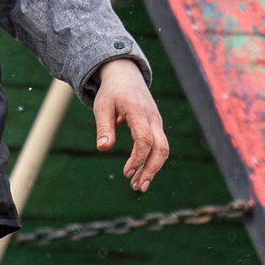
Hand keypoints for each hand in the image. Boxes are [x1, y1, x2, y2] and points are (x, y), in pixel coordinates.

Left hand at [92, 58, 167, 191]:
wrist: (126, 76)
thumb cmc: (112, 92)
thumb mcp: (102, 107)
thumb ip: (104, 127)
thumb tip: (103, 148)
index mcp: (138, 112)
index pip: (144, 140)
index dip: (137, 158)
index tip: (126, 173)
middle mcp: (152, 118)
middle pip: (161, 148)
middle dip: (151, 169)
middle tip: (138, 187)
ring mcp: (157, 122)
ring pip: (163, 149)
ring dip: (152, 168)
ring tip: (138, 185)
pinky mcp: (156, 126)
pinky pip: (159, 146)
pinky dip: (151, 160)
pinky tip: (140, 173)